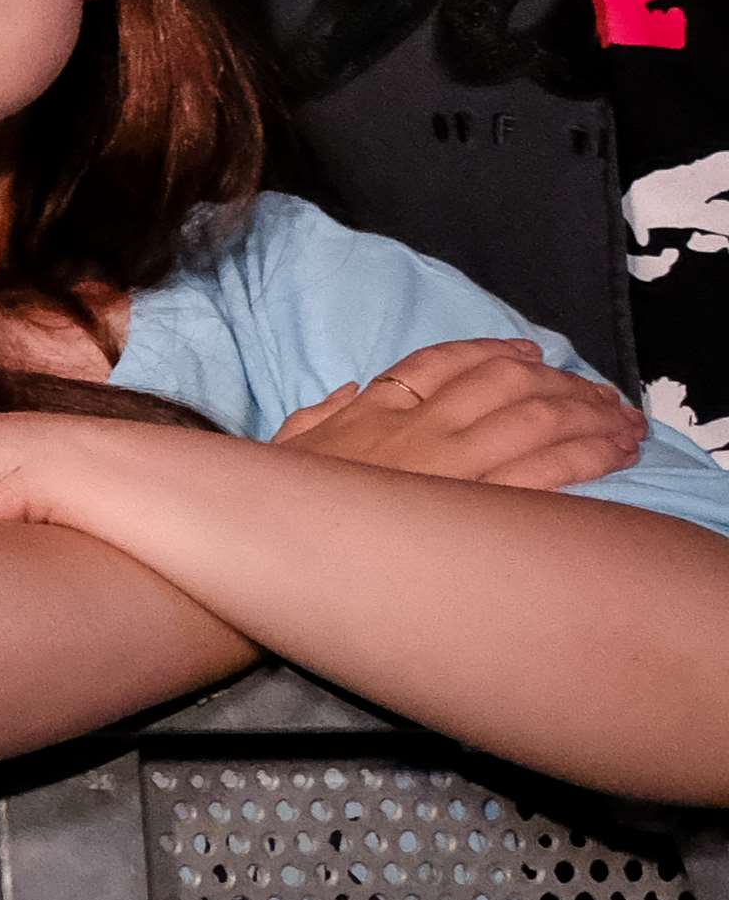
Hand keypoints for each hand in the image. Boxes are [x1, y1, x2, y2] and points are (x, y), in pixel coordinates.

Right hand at [273, 339, 645, 490]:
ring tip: (622, 419)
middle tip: (598, 392)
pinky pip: (546, 471)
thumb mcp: (287, 448)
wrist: (277, 547)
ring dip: (588, 413)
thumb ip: (315, 416)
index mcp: (375, 411)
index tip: (529, 354)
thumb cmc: (281, 508)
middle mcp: (420, 428)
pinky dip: (589, 455)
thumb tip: (349, 392)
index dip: (493, 352)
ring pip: (535, 419)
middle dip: (560, 382)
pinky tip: (616, 451)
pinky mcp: (477, 508)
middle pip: (505, 384)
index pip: (443, 361)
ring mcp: (452, 466)